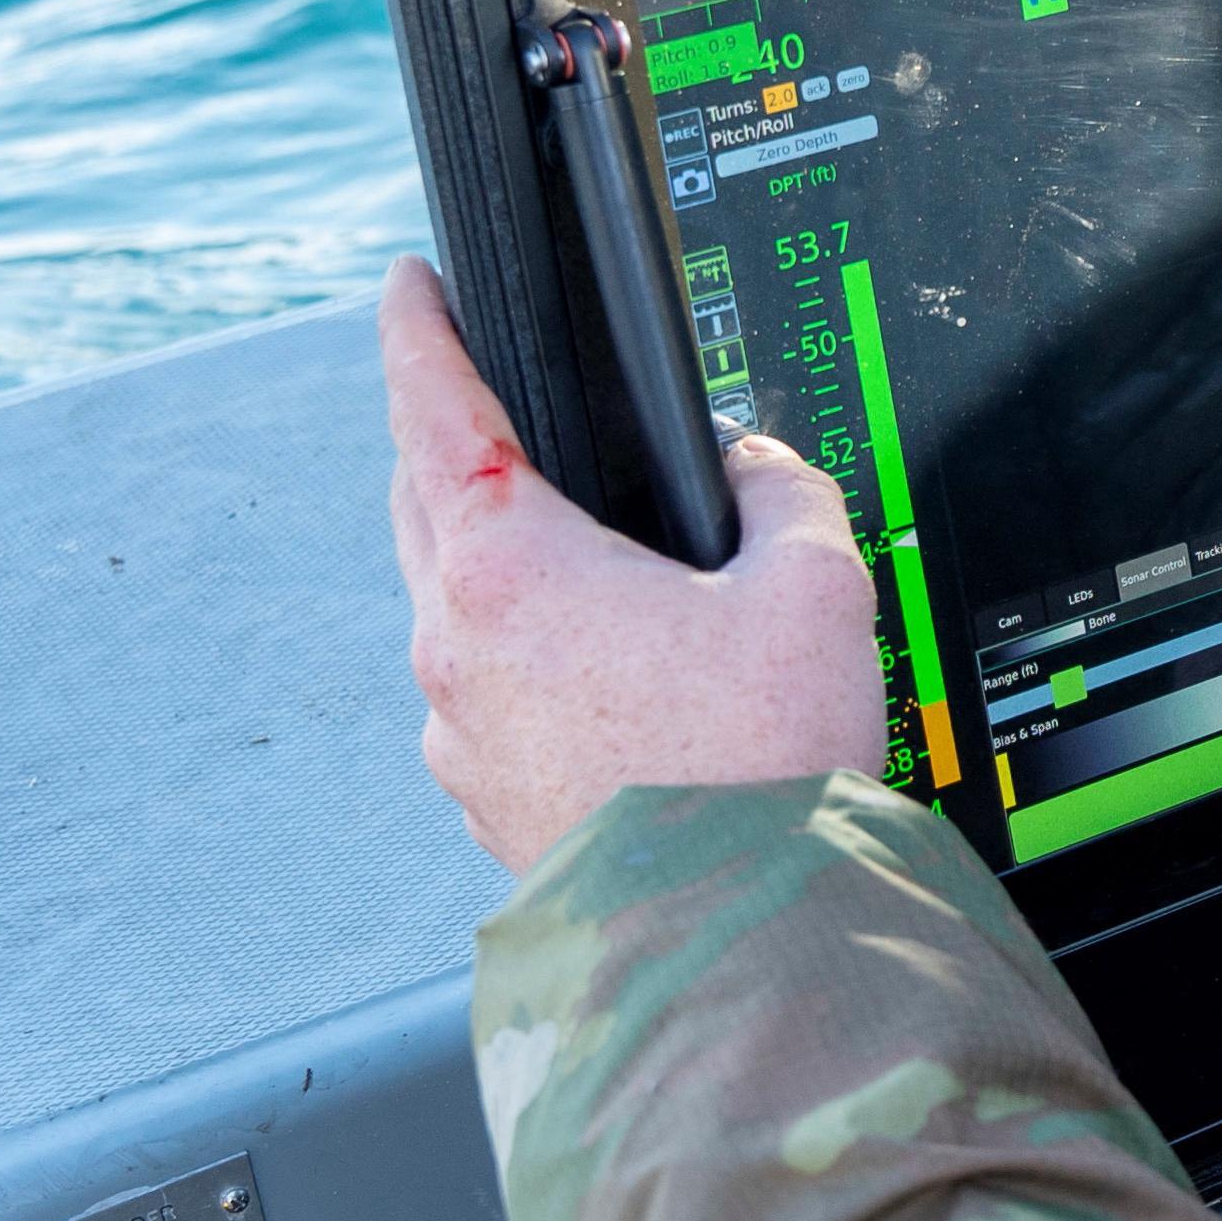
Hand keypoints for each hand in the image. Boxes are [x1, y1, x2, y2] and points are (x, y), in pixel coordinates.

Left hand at [383, 257, 884, 875]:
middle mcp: (458, 646)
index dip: (417, 331)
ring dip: (500, 564)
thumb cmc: (759, 765)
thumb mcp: (814, 584)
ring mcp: (460, 731)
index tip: (408, 288)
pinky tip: (616, 673)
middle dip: (449, 441)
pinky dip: (530, 660)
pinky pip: (487, 695)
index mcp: (512, 569)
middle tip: (495, 407)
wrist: (736, 932)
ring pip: (453, 606)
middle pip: (422, 504)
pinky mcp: (487, 799)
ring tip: (596, 564)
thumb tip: (755, 471)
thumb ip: (780, 491)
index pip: (434, 410)